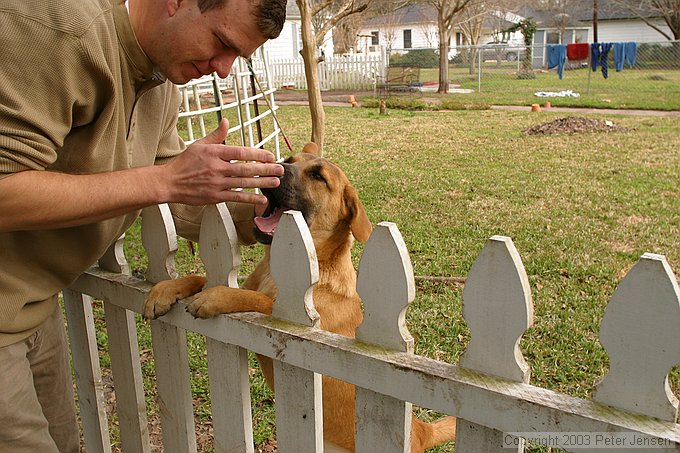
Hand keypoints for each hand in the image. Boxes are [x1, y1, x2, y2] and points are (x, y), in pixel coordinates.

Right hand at [160, 119, 282, 204]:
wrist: (169, 182)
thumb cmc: (185, 163)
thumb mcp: (199, 145)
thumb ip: (216, 135)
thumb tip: (226, 122)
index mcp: (214, 153)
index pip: (241, 152)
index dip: (258, 154)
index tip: (270, 156)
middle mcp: (217, 168)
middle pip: (246, 168)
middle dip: (266, 169)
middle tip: (280, 169)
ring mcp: (216, 183)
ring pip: (244, 183)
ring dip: (262, 182)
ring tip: (276, 182)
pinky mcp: (215, 197)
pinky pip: (236, 197)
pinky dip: (250, 198)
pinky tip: (262, 198)